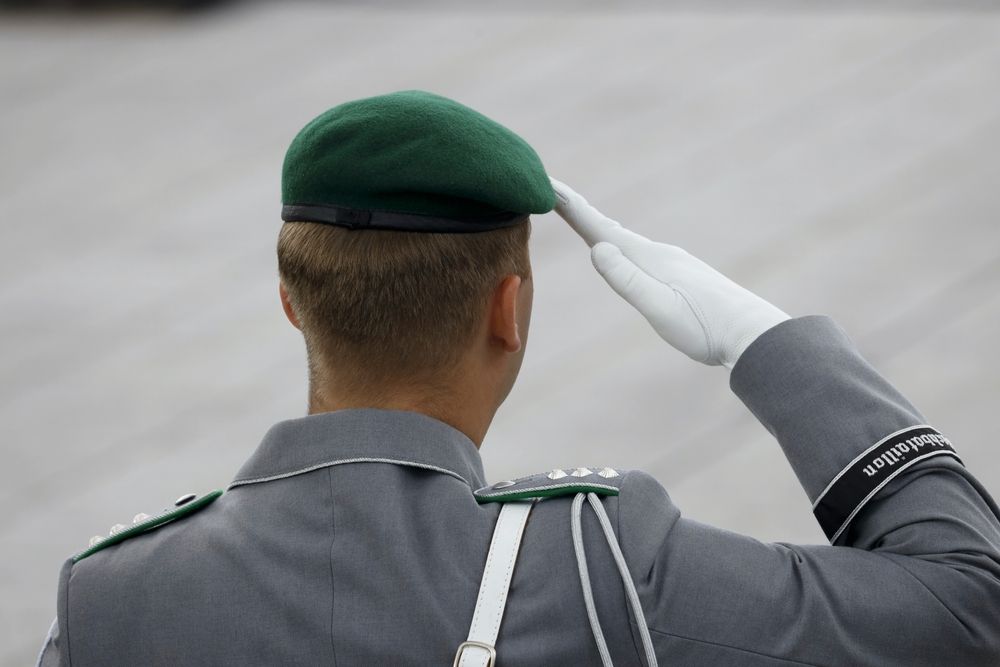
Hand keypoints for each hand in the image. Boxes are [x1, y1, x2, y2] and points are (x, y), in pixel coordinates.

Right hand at [551, 178, 789, 368]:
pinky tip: (623, 252)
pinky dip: (619, 245)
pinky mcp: (681, 277)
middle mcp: (658, 254)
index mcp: (648, 259)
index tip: (547, 183)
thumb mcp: (659, 308)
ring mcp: (672, 264)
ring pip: (625, 241)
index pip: (599, 229)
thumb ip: (628, 279)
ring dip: (598, 226)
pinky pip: (638, 254)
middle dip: (579, 212)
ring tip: (579, 216)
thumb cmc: (705, 328)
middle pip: (609, 228)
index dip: (571, 207)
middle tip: (552, 192)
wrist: (753, 335)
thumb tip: (597, 249)